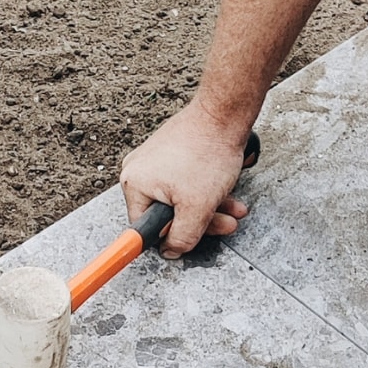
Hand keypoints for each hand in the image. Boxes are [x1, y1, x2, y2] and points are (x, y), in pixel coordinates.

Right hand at [120, 101, 250, 256]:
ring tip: (233, 209)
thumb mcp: (197, 207)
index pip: (147, 228)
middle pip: (167, 214)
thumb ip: (182, 237)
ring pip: (182, 199)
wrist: (223, 114)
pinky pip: (187, 183)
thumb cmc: (207, 153)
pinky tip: (226, 192)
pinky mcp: (172, 154)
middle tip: (225, 224)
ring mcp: (155, 161)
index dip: (172, 237)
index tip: (185, 244)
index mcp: (134, 184)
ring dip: (210, 208)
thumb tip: (171, 252)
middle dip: (201, 222)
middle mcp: (138, 171)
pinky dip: (207, 191)